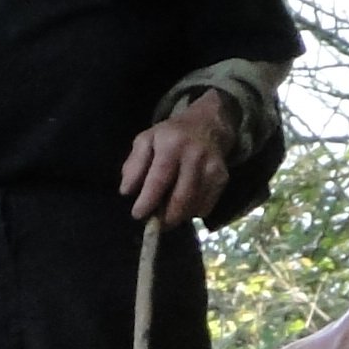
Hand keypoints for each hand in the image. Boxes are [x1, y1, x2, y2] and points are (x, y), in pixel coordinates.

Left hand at [121, 94, 231, 224]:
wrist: (208, 124)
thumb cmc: (171, 135)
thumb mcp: (146, 140)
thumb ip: (134, 165)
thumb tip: (126, 191)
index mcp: (172, 145)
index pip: (159, 179)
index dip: (148, 201)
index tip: (137, 215)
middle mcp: (195, 156)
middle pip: (180, 198)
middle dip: (165, 217)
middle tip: (153, 223)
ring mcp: (212, 168)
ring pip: (193, 206)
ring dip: (177, 217)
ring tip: (166, 215)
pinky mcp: (222, 179)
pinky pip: (205, 206)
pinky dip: (191, 212)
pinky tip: (183, 205)